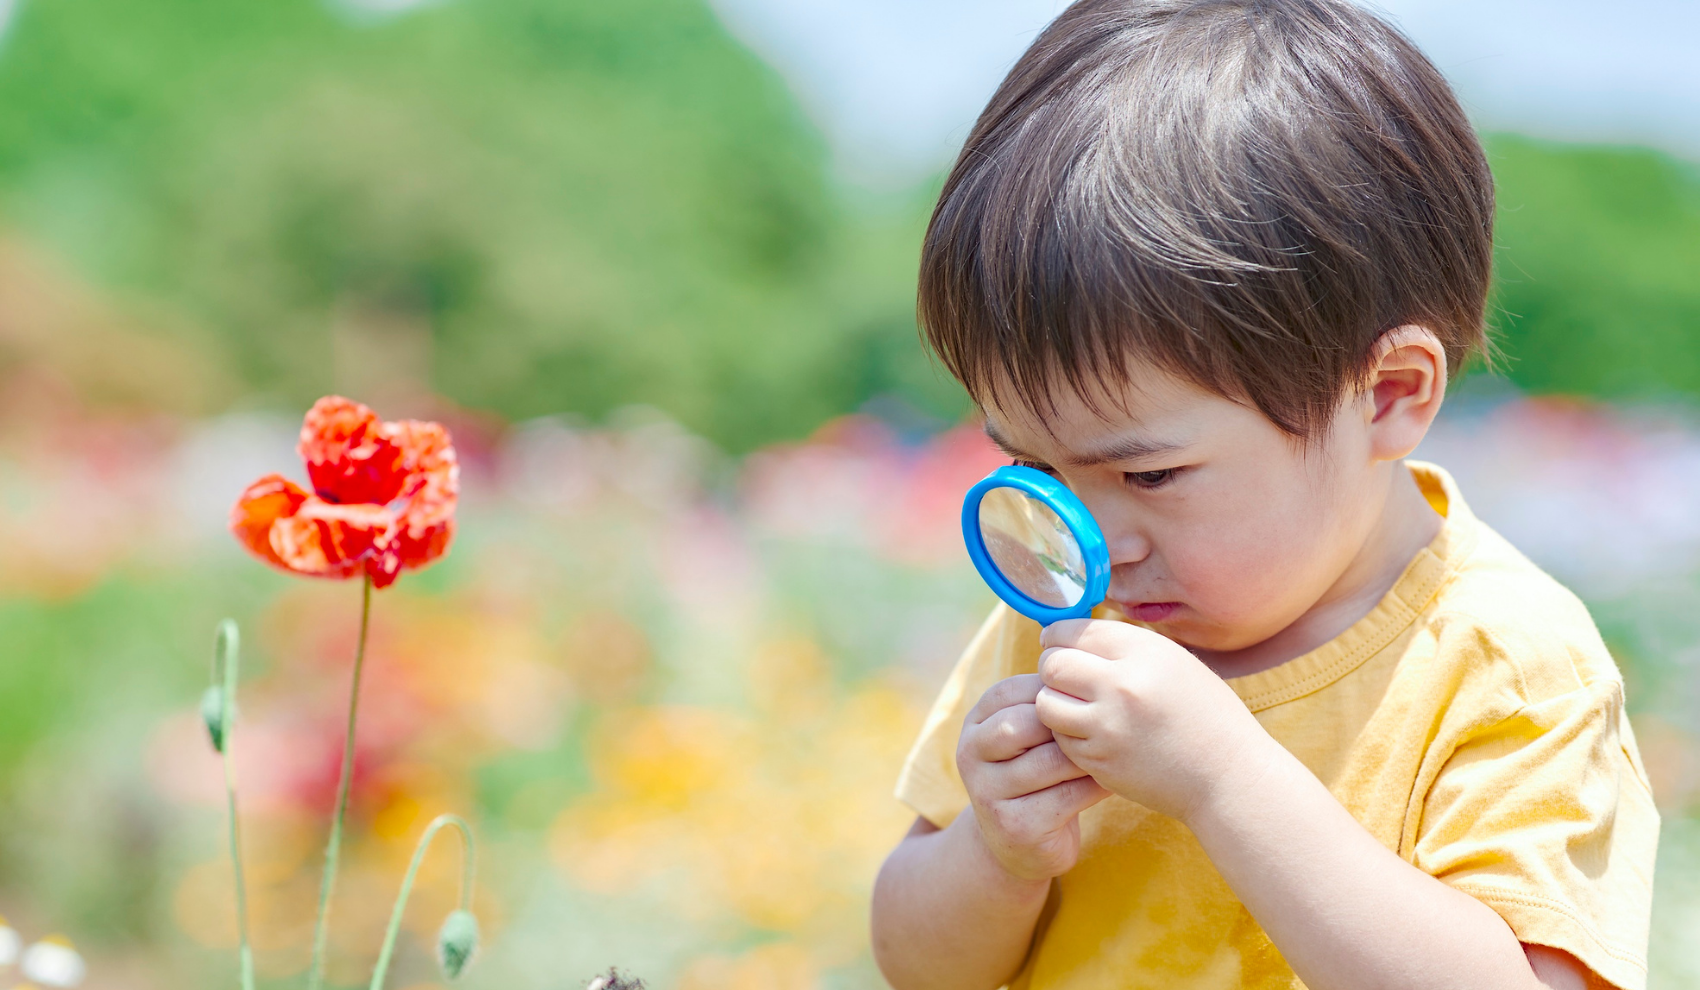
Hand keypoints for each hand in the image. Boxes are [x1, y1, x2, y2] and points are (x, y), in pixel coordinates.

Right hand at [956, 674, 1110, 881]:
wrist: (1021, 843)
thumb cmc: (1037, 774)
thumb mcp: (1029, 735)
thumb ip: (1044, 702)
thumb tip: (1085, 651)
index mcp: (975, 723)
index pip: (1010, 690)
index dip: (1053, 690)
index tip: (1087, 696)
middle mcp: (971, 755)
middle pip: (1023, 723)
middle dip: (1066, 723)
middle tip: (1102, 725)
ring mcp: (988, 794)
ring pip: (1049, 761)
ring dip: (1086, 755)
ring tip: (1114, 750)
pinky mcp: (1015, 826)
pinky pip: (1066, 796)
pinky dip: (1095, 785)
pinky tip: (1111, 780)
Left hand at [1034, 619, 1275, 823]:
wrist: (1228, 777)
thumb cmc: (1205, 715)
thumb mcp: (1175, 662)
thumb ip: (1125, 646)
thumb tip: (1073, 636)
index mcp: (1145, 652)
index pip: (1075, 631)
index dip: (1058, 636)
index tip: (1056, 644)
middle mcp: (1123, 685)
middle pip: (1052, 664)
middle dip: (1052, 667)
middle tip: (1063, 676)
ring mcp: (1108, 726)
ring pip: (1046, 702)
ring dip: (1053, 701)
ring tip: (1074, 705)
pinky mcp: (1099, 760)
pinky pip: (1060, 738)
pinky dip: (1067, 734)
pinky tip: (1091, 733)